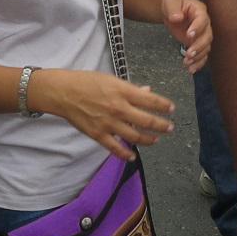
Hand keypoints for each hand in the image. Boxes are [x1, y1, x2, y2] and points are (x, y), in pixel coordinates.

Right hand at [28, 68, 174, 161]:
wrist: (64, 92)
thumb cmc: (87, 82)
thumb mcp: (111, 79)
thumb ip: (130, 89)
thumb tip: (147, 92)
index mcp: (123, 91)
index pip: (151, 100)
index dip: (164, 106)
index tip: (172, 109)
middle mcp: (119, 108)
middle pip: (147, 121)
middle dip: (162, 125)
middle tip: (170, 127)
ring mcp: (109, 123)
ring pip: (135, 136)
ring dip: (149, 139)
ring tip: (156, 139)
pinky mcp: (98, 135)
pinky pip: (115, 148)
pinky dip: (126, 154)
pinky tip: (132, 155)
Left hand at [158, 0, 211, 72]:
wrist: (172, 10)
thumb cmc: (172, 3)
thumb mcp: (170, 2)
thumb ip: (173, 9)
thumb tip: (176, 18)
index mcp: (199, 10)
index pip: (202, 20)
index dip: (197, 28)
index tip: (188, 35)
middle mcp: (204, 23)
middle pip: (207, 36)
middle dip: (199, 46)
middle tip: (188, 53)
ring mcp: (202, 34)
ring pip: (206, 47)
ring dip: (198, 56)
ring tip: (187, 63)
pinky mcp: (197, 43)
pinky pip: (202, 55)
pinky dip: (198, 63)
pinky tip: (191, 69)